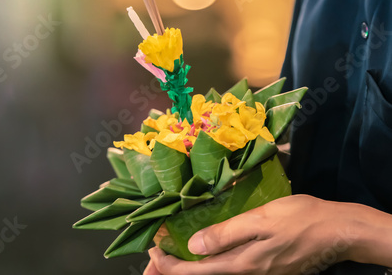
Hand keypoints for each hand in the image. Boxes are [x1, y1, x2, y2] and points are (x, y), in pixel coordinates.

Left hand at [144, 195, 358, 274]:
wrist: (338, 232)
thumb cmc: (300, 220)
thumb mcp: (261, 220)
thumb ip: (226, 234)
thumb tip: (193, 246)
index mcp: (240, 264)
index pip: (193, 272)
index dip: (167, 263)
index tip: (151, 249)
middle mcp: (244, 273)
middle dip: (172, 269)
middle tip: (150, 261)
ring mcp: (255, 271)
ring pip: (211, 272)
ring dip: (186, 266)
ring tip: (167, 256)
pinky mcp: (263, 266)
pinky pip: (225, 266)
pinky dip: (206, 261)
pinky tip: (202, 251)